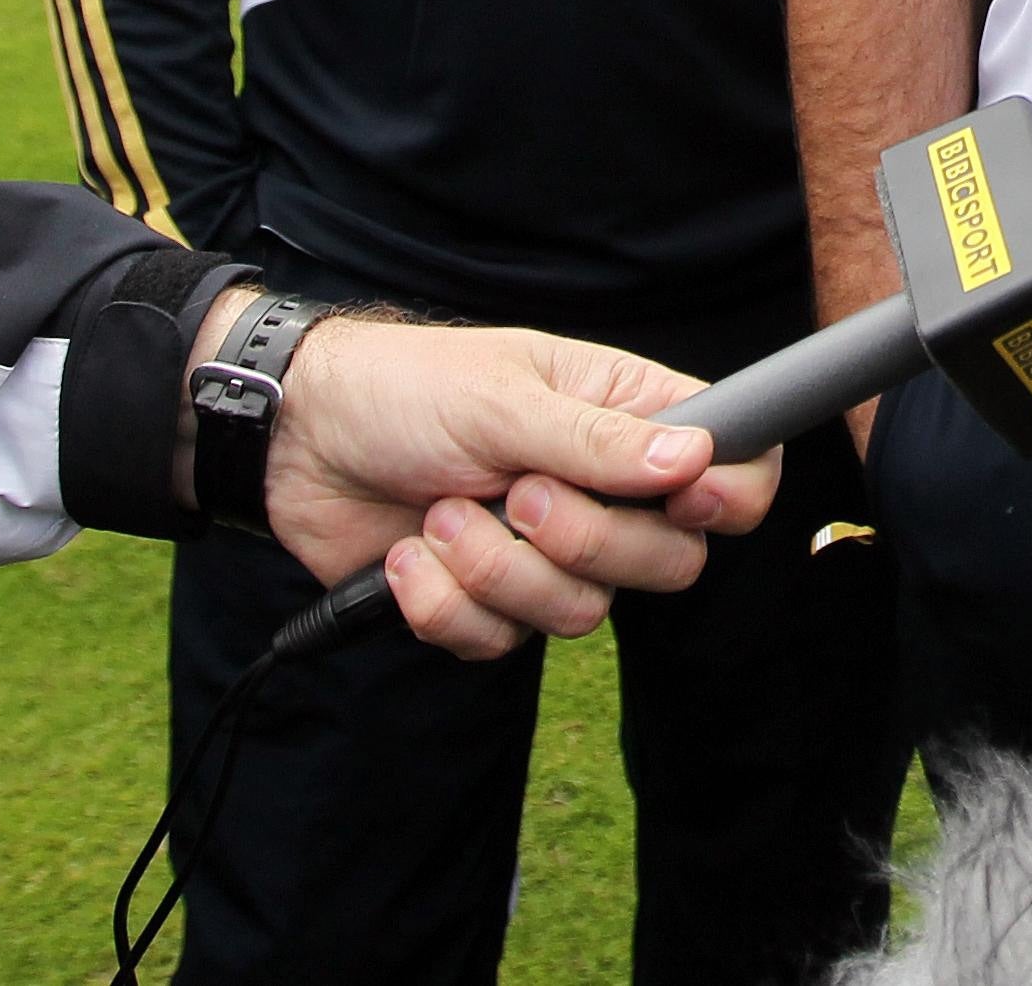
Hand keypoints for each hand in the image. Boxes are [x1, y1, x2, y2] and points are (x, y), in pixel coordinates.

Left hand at [251, 308, 779, 660]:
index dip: (732, 494)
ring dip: (497, 570)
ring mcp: (547, 553)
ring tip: (442, 516)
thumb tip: (695, 457)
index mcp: (629, 418)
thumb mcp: (503, 398)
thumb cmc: (405, 389)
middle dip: (586, 543)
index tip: (686, 499)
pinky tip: (407, 554)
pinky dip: (443, 602)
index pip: (735, 465)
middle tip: (520, 496)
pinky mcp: (488, 601)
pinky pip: (500, 642)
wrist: (296, 442)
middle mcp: (604, 491)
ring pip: (582, 613)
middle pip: (668, 561)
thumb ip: (600, 439)